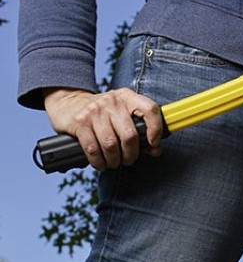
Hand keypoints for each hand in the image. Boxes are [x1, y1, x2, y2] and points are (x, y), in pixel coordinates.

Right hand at [43, 87, 163, 170]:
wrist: (67, 102)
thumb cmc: (101, 114)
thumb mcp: (122, 114)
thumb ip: (140, 130)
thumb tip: (156, 149)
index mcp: (128, 97)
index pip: (150, 109)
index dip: (156, 129)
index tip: (153, 144)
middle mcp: (112, 101)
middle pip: (130, 135)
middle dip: (131, 154)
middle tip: (128, 160)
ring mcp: (95, 111)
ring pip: (111, 144)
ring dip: (114, 160)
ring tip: (114, 163)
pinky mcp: (80, 122)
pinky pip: (93, 149)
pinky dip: (98, 161)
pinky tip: (100, 163)